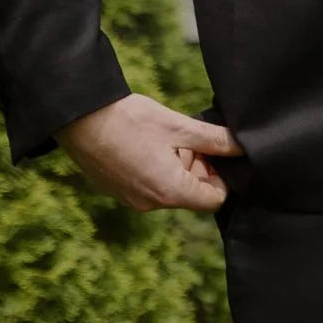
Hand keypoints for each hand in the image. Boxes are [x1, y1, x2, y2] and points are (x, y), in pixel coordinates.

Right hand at [61, 94, 241, 212]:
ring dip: (174, 166)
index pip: (214, 201)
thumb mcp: (179, 126)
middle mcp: (150, 204)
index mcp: (170, 192)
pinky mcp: (114, 191)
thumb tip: (243, 147)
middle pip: (190, 195)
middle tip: (185, 139)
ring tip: (161, 139)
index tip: (210, 152)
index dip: (219, 177)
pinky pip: (145, 186)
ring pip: (168, 189)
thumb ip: (215, 140)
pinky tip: (142, 144)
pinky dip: (152, 168)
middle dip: (195, 167)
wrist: (79, 117)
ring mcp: (130, 200)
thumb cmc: (131, 121)